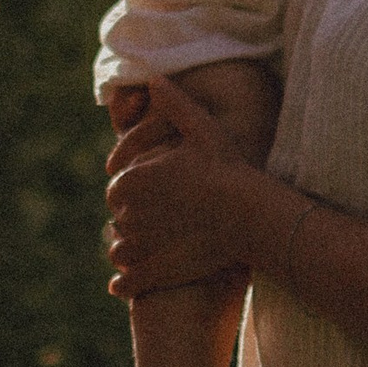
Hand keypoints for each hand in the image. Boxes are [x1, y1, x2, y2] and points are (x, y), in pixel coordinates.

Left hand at [104, 74, 256, 296]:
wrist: (251, 214)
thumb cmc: (229, 169)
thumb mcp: (202, 129)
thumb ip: (174, 104)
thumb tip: (154, 79)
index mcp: (134, 180)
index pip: (116, 189)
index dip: (129, 193)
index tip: (147, 196)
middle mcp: (130, 214)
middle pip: (119, 221)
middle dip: (131, 221)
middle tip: (153, 223)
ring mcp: (143, 245)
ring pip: (120, 251)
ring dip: (127, 252)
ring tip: (143, 252)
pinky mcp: (155, 272)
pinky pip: (129, 282)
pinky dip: (124, 285)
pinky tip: (121, 287)